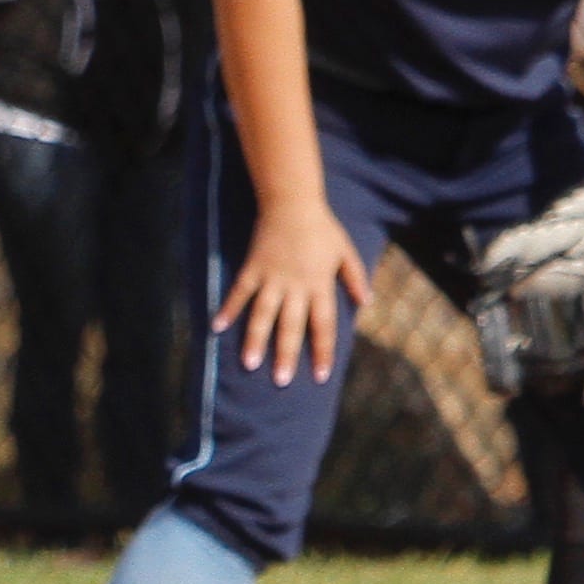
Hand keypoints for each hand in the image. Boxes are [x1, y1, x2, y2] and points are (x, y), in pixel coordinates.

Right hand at [215, 200, 371, 385]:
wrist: (292, 202)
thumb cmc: (322, 228)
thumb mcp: (346, 252)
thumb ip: (356, 278)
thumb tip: (367, 303)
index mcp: (320, 285)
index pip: (323, 325)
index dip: (322, 351)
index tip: (320, 376)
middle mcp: (295, 286)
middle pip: (291, 326)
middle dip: (285, 355)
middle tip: (280, 381)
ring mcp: (271, 278)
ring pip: (263, 314)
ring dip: (255, 340)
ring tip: (250, 364)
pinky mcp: (252, 268)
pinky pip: (239, 292)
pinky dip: (228, 309)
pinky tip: (217, 327)